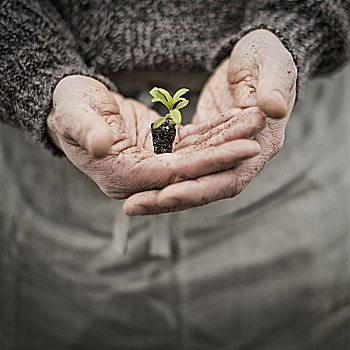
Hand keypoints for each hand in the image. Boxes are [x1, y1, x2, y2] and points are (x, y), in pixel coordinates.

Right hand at [47, 75, 262, 200]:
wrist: (74, 104)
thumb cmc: (69, 107)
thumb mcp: (72, 113)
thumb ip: (87, 130)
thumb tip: (102, 146)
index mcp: (121, 176)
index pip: (174, 174)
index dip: (209, 162)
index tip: (243, 148)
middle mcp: (141, 178)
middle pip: (191, 169)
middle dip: (224, 155)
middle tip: (258, 141)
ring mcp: (153, 165)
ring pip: (196, 155)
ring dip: (225, 140)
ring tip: (254, 122)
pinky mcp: (161, 150)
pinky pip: (192, 142)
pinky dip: (214, 132)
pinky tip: (236, 119)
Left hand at [124, 29, 296, 213]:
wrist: (254, 57)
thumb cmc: (265, 55)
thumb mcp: (271, 62)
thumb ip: (274, 86)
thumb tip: (272, 109)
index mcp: (262, 144)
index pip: (230, 177)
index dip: (199, 189)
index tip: (167, 195)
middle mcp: (243, 158)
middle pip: (205, 187)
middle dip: (171, 199)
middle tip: (134, 206)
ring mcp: (222, 153)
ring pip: (191, 180)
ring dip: (162, 192)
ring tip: (130, 203)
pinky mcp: (204, 145)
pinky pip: (182, 163)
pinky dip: (163, 173)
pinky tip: (139, 181)